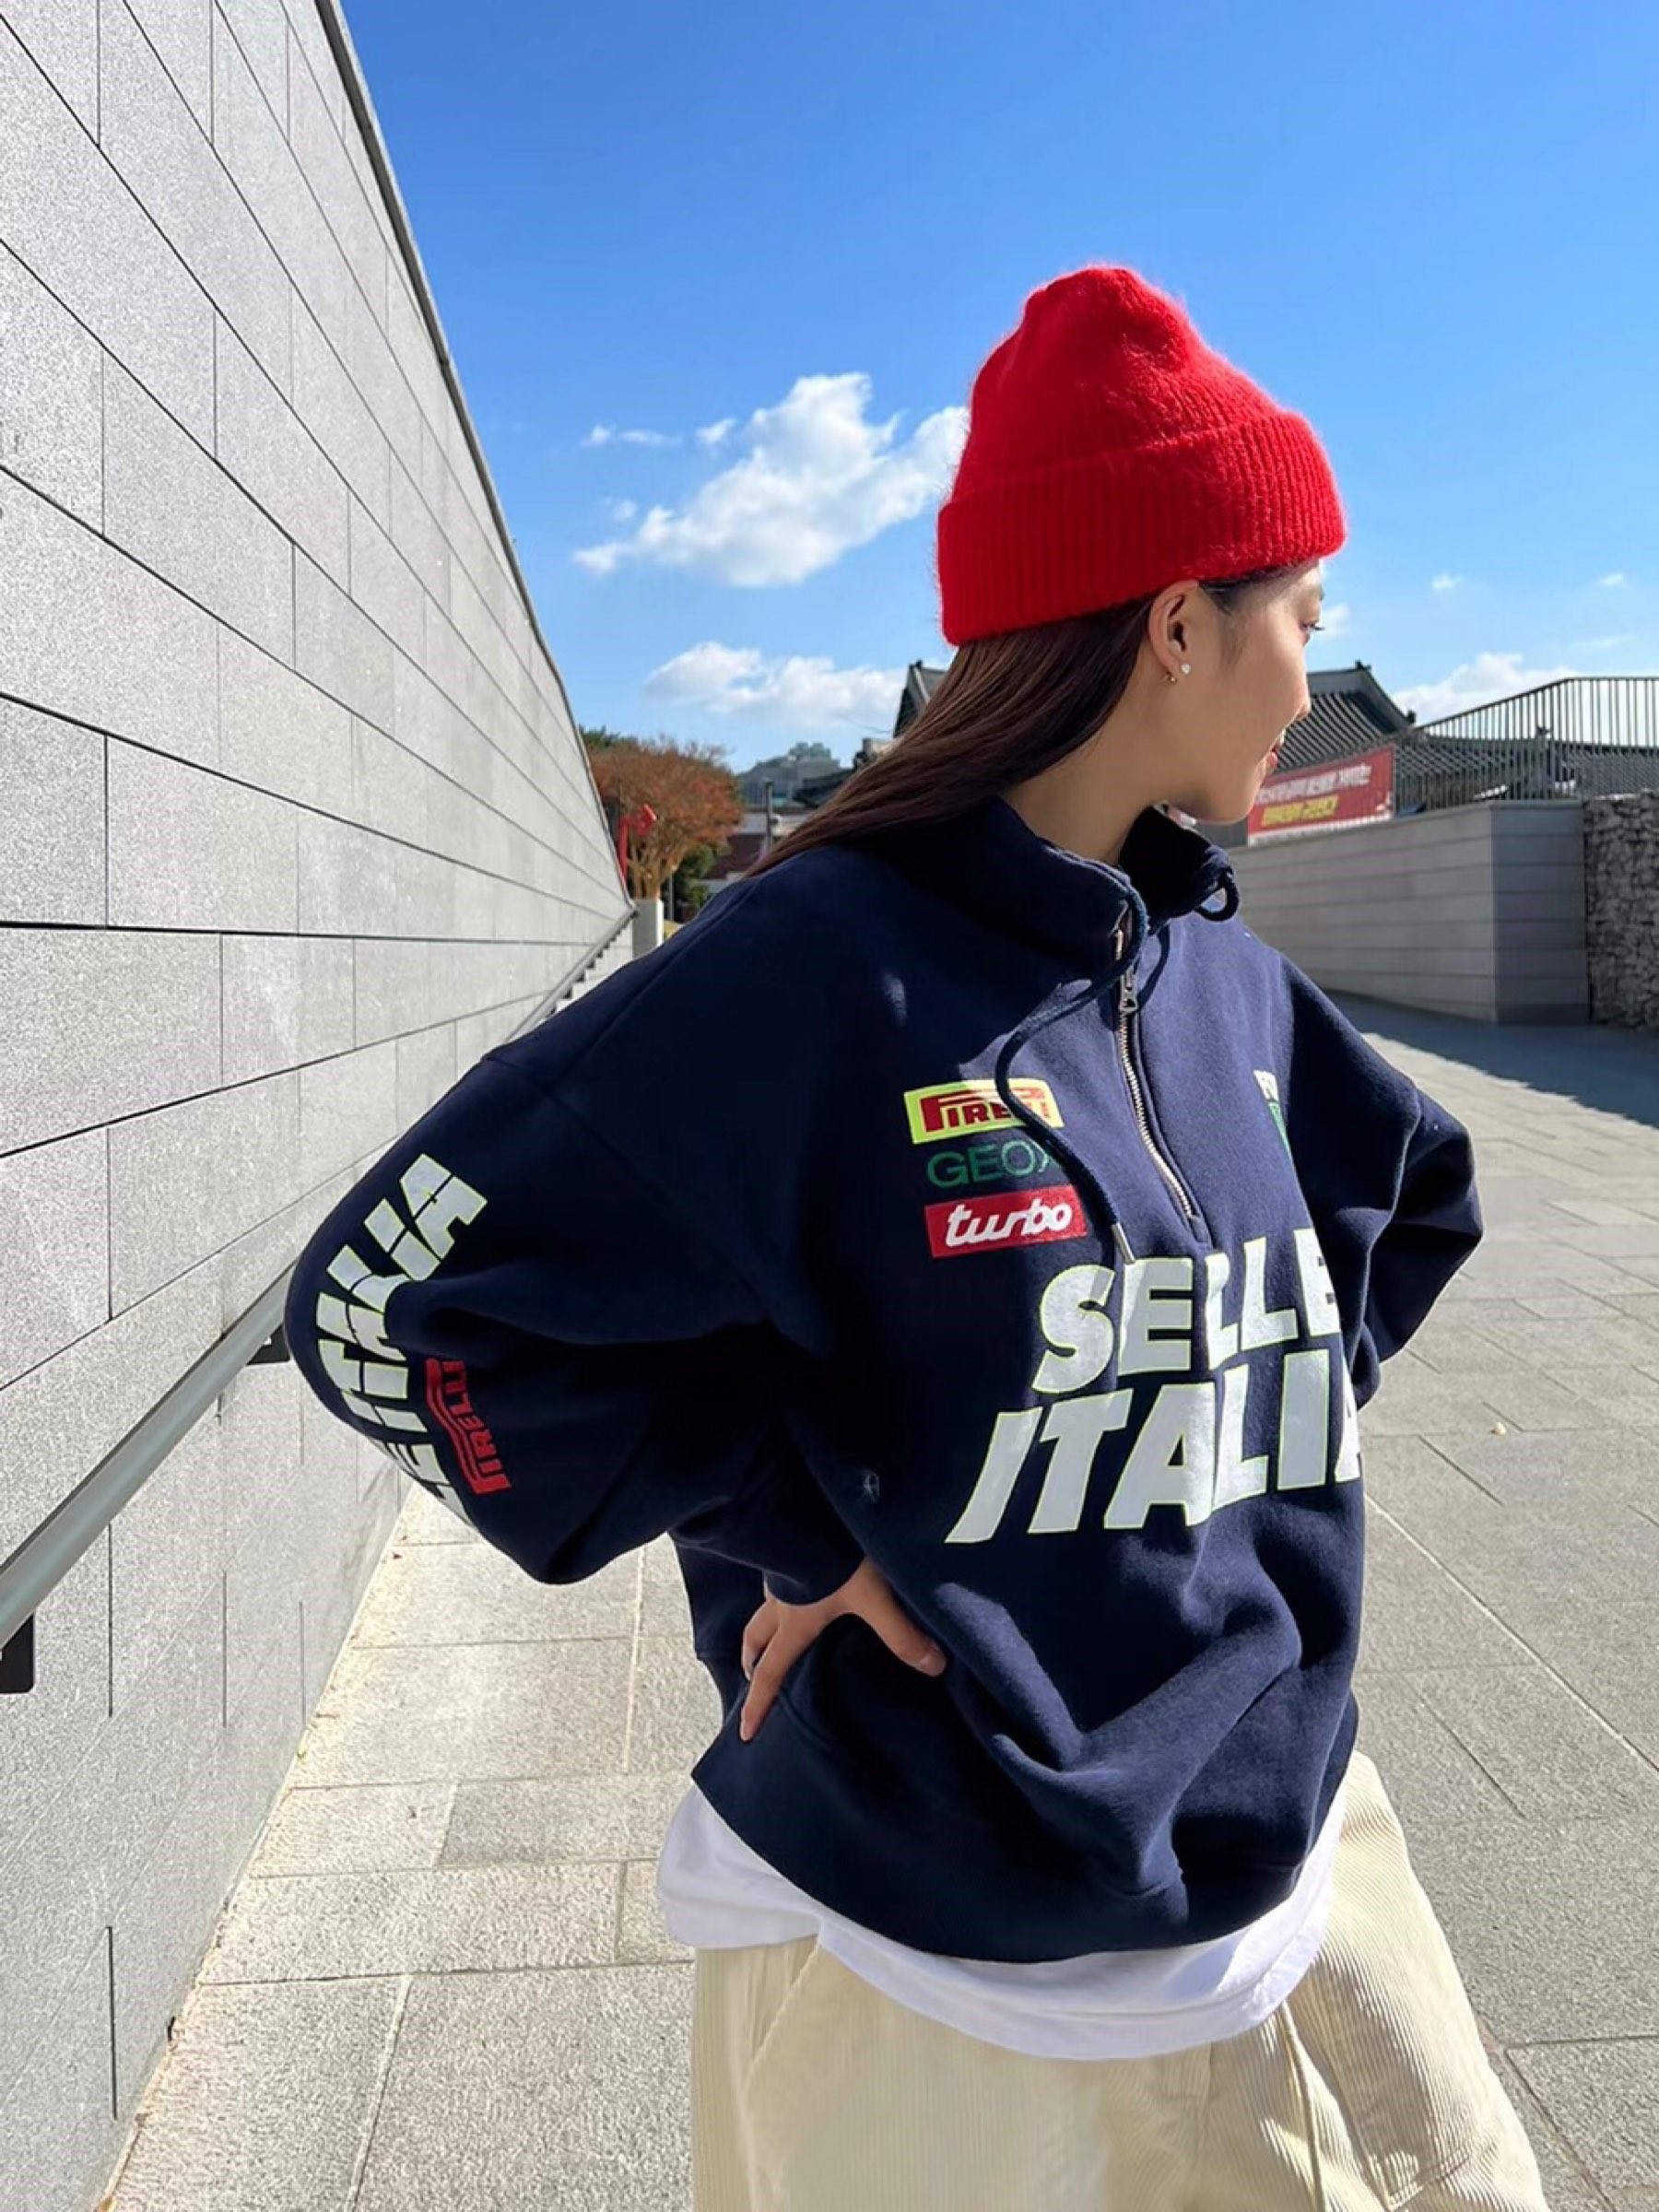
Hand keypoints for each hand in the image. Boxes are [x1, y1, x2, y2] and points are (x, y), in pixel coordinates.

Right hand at [738, 1557, 946, 1741]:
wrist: (812, 1507)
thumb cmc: (840, 1558)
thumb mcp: (875, 1598)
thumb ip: (901, 1634)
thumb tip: (933, 1667)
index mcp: (795, 1623)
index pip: (772, 1673)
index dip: (759, 1705)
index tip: (744, 1732)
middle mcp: (780, 1603)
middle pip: (755, 1641)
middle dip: (752, 1663)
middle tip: (750, 1678)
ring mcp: (779, 1575)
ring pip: (760, 1610)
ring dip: (759, 1630)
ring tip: (764, 1638)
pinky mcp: (786, 1551)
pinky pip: (773, 1582)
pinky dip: (775, 1596)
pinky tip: (791, 1586)